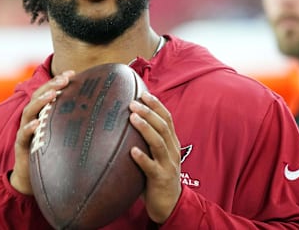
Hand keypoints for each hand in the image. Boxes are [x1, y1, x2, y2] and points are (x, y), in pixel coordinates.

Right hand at [10, 70, 74, 194]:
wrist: (31, 177)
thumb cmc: (50, 152)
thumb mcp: (62, 134)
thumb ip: (73, 122)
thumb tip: (100, 112)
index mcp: (41, 113)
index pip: (49, 91)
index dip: (58, 81)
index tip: (73, 73)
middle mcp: (32, 118)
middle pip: (38, 96)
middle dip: (51, 85)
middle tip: (65, 79)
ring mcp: (25, 130)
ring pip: (29, 111)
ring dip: (41, 102)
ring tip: (53, 95)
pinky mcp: (21, 146)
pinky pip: (23, 135)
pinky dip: (29, 128)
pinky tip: (37, 124)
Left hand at [129, 91, 181, 223]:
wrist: (170, 204)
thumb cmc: (157, 177)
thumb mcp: (156, 155)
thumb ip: (147, 141)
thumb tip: (126, 123)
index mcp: (172, 143)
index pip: (167, 118)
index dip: (156, 105)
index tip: (143, 93)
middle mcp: (172, 151)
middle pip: (163, 126)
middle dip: (149, 112)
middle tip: (132, 103)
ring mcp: (167, 165)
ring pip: (158, 142)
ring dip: (145, 129)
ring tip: (132, 118)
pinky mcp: (160, 179)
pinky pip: (151, 167)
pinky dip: (142, 158)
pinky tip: (132, 151)